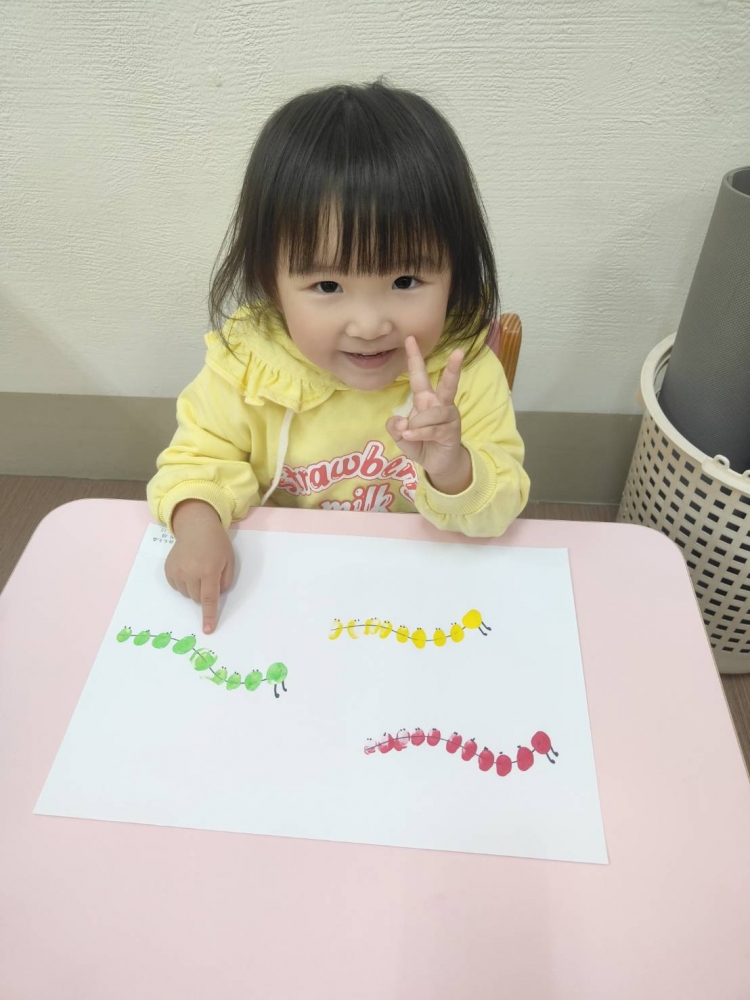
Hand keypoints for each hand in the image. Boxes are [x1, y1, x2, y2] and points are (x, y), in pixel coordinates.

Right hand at [165, 500, 234, 633]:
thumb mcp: (229, 560)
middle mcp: (191, 573)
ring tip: (197, 570)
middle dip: (204, 593)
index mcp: (209, 570)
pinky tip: (188, 569)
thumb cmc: (216, 544)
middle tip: (208, 575)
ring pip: (187, 595)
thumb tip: (215, 597)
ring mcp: (177, 571)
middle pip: (197, 599)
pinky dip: (184, 583)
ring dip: (194, 588)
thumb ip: (225, 581)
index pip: (209, 599)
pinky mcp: (168, 570)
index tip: (208, 630)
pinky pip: (177, 587)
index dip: (209, 616)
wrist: (196, 527)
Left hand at [386, 336, 471, 494]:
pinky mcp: (452, 431)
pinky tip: (410, 437)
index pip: (419, 376)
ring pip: (430, 414)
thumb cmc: (421, 444)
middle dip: (453, 369)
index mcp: (426, 400)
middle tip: (459, 352)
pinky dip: (418, 434)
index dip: (414, 358)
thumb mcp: (401, 436)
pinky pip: (432, 429)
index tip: (410, 338)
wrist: (438, 464)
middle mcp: (440, 404)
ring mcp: (449, 418)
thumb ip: (395, 427)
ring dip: (416, 425)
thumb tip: (399, 422)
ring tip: (410, 434)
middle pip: (447, 384)